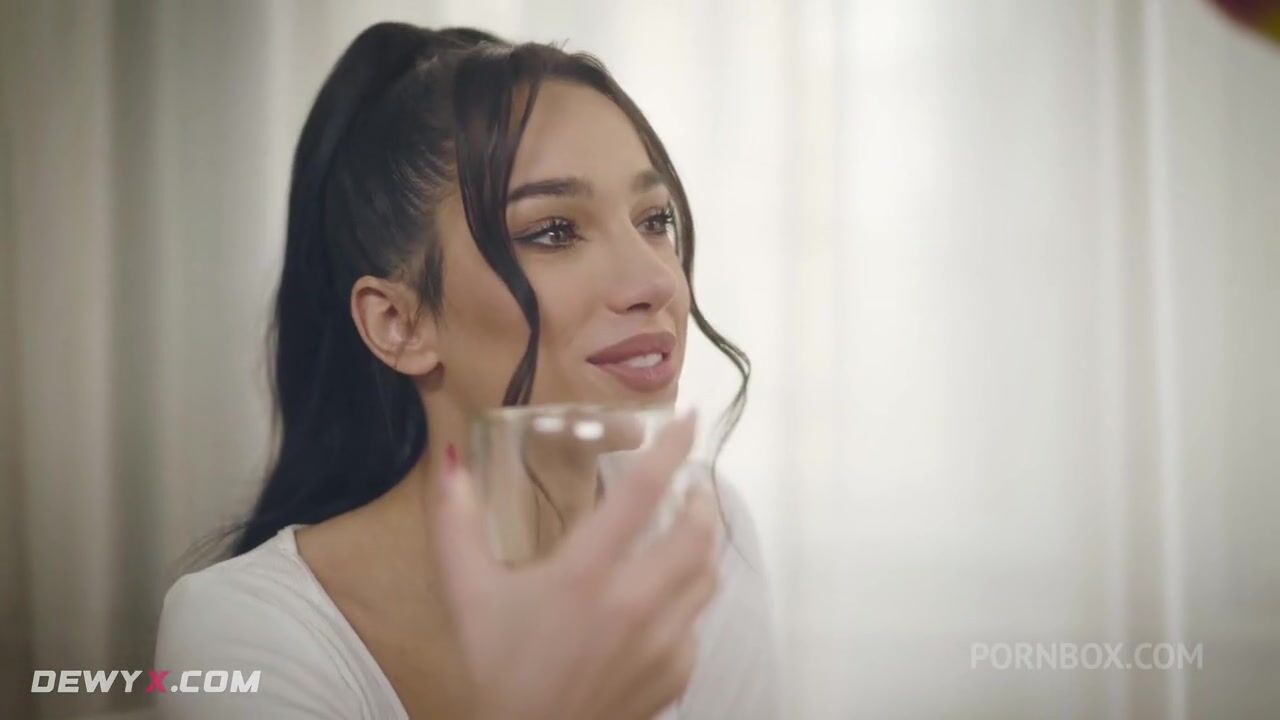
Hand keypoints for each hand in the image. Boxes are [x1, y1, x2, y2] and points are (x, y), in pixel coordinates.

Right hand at [432, 411, 718, 719]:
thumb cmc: (496, 665)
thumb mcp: (465, 593)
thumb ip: (456, 521)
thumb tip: (450, 459)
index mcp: (584, 575)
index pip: (643, 492)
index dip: (672, 448)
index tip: (689, 419)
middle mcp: (634, 604)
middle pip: (697, 532)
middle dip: (702, 496)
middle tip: (692, 481)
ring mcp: (663, 643)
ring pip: (707, 575)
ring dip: (702, 544)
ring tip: (687, 528)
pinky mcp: (677, 674)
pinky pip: (697, 622)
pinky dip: (688, 598)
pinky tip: (665, 595)